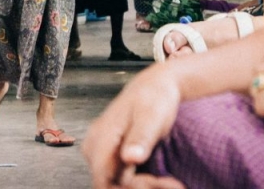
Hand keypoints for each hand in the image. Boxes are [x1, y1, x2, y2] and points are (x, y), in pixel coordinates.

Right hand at [83, 66, 183, 187]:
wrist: (155, 86)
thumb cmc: (153, 97)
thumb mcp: (151, 115)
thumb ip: (140, 137)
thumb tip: (130, 158)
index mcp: (102, 135)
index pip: (101, 177)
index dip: (125, 188)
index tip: (152, 182)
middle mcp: (96, 145)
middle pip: (107, 183)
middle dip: (135, 187)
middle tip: (168, 182)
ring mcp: (102, 150)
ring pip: (112, 182)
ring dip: (137, 186)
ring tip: (165, 180)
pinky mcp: (110, 154)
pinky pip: (118, 177)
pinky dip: (137, 182)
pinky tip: (157, 177)